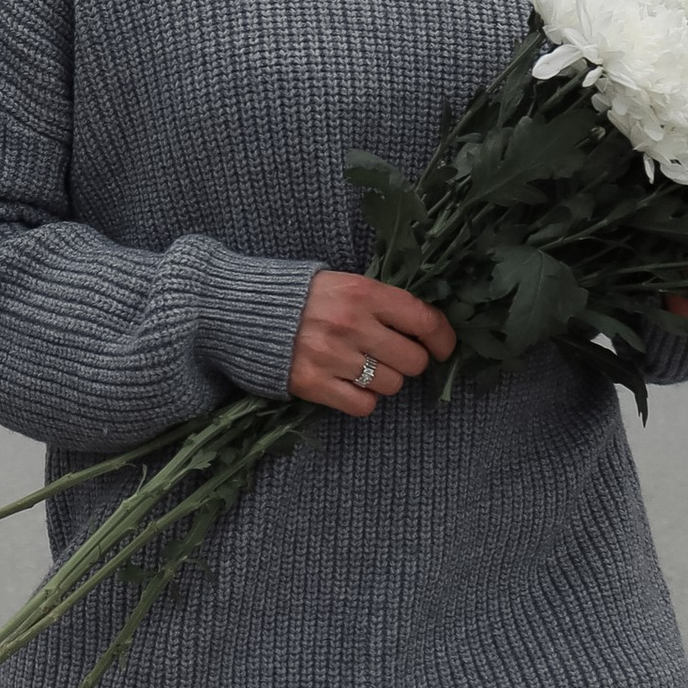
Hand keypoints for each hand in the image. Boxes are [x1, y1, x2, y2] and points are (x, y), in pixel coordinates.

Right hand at [290, 271, 457, 417]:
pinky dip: (363, 399)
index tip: (442, 348)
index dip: (442, 338)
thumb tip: (424, 328)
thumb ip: (383, 302)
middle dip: (408, 361)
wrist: (244, 310)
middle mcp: (351, 324)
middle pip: (412, 361)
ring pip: (391, 385)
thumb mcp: (345, 283)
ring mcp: (332, 356)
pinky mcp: (314, 383)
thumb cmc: (303, 296)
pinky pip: (364, 405)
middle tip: (391, 355)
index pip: (424, 321)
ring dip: (384, 380)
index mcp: (363, 293)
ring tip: (363, 367)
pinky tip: (349, 384)